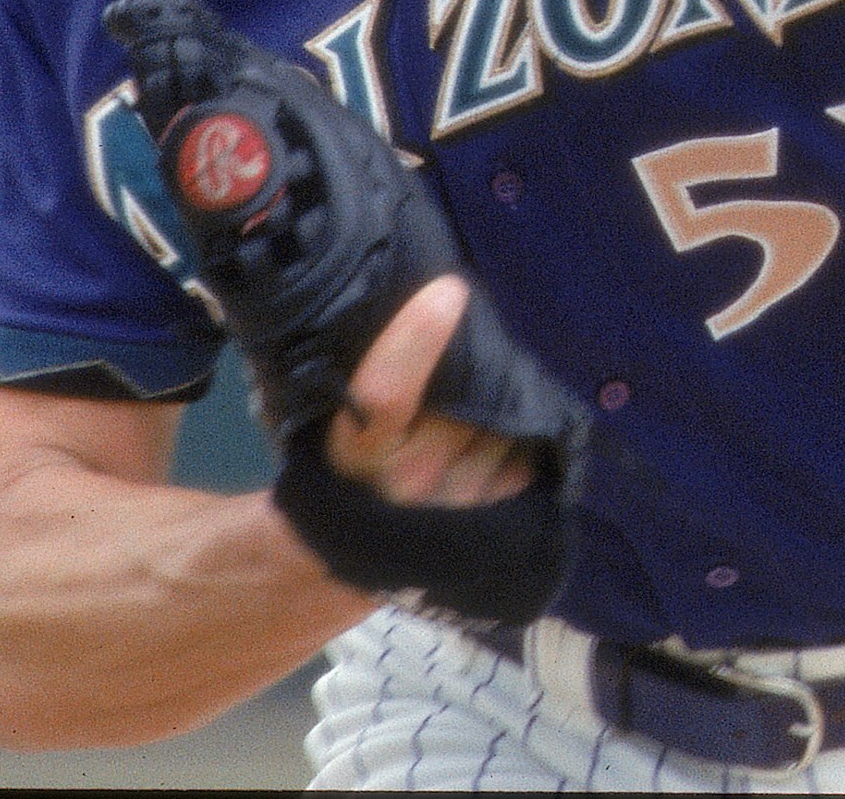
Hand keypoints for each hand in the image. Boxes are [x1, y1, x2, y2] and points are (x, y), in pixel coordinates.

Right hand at [318, 275, 537, 508]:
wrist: (337, 555)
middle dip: (473, 362)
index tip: (448, 290)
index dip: (417, 340)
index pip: (386, 393)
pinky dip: (516, 432)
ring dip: (497, 399)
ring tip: (478, 392)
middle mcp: (409, 481)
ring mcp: (457, 503)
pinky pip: (525, 450)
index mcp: (354, 452)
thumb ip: (352, 375)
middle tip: (467, 339)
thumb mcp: (319, 421)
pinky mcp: (496, 516)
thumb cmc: (331, 467)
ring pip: (502, 419)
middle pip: (465, 393)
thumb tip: (399, 303)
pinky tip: (497, 429)